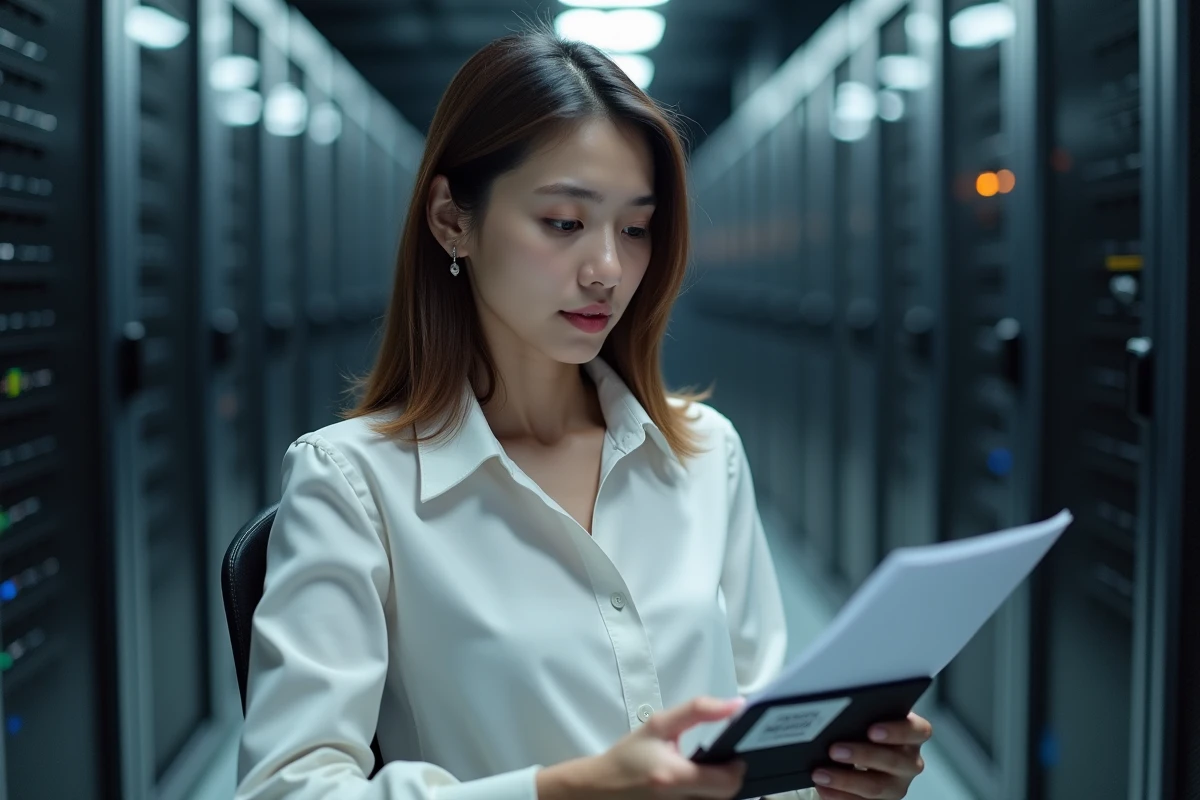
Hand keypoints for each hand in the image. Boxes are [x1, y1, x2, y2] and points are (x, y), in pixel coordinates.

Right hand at [536, 696, 748, 798]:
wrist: (600, 786)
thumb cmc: (629, 755)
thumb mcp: (659, 726)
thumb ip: (698, 711)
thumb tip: (735, 705)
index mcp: (674, 777)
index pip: (727, 783)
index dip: (736, 767)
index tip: (731, 754)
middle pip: (727, 797)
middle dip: (728, 778)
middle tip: (718, 761)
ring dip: (716, 789)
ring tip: (704, 773)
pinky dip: (704, 797)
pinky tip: (693, 785)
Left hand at [811, 713, 932, 798]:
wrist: (858, 755)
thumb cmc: (864, 729)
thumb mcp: (869, 718)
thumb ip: (863, 715)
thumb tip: (837, 713)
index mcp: (913, 734)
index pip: (917, 731)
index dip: (897, 731)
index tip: (872, 730)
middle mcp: (910, 761)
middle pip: (894, 761)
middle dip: (862, 755)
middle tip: (834, 750)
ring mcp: (897, 785)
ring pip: (877, 787)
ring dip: (846, 780)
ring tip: (821, 773)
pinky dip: (839, 796)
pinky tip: (824, 788)